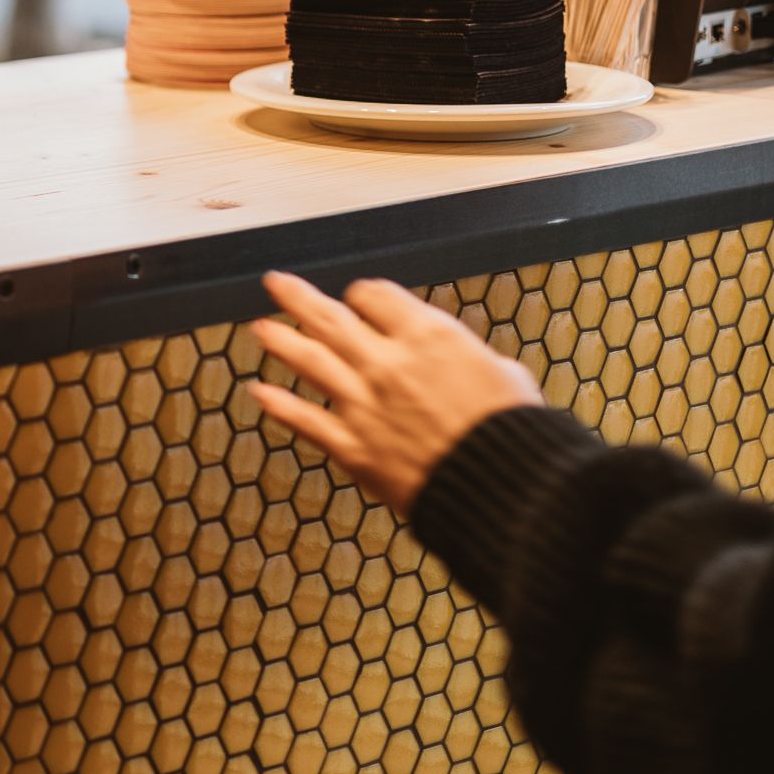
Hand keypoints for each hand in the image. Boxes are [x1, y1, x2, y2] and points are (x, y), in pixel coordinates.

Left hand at [247, 270, 543, 512]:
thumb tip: (461, 358)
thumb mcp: (505, 375)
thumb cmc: (514, 434)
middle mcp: (387, 363)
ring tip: (259, 327)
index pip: (374, 296)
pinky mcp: (354, 447)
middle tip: (276, 283)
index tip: (358, 300)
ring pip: (310, 360)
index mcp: (428, 337)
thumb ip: (467, 358)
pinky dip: (280, 406)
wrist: (505, 491)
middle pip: (330, 318)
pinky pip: (307, 420)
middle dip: (298, 297)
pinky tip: (259, 393)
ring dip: (281, 341)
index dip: (363, 295)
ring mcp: (364, 404)